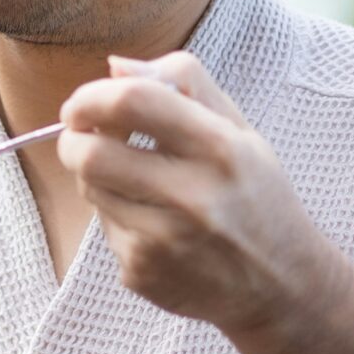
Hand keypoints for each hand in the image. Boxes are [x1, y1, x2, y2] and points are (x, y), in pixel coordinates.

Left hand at [56, 50, 345, 338]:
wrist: (282, 286)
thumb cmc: (255, 196)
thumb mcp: (240, 130)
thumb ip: (184, 85)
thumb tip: (115, 67)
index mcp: (220, 149)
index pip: (132, 103)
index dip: (90, 96)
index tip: (81, 104)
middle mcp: (191, 197)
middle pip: (90, 154)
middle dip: (71, 139)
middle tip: (80, 136)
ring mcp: (163, 241)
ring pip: (91, 190)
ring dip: (96, 176)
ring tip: (133, 179)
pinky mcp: (143, 273)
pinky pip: (105, 229)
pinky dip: (118, 217)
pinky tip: (156, 224)